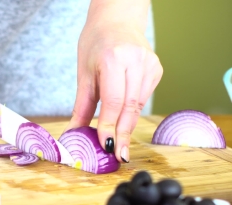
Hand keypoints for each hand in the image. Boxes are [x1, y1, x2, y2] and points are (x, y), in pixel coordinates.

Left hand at [66, 1, 162, 162]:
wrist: (116, 19)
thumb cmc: (95, 44)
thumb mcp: (84, 73)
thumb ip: (81, 106)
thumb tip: (74, 134)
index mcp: (114, 60)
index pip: (114, 102)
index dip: (110, 127)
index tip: (107, 147)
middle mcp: (136, 61)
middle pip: (130, 108)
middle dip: (123, 135)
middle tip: (119, 157)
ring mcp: (151, 65)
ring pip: (138, 106)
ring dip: (127, 126)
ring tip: (118, 144)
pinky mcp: (158, 69)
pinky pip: (143, 98)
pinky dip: (132, 111)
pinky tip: (123, 116)